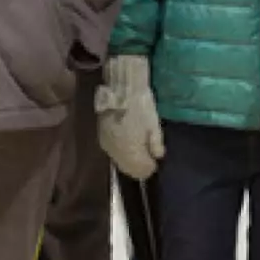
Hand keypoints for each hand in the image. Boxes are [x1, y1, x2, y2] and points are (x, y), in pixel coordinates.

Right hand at [95, 55, 165, 181]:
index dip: (151, 166)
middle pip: (130, 170)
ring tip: (138, 151)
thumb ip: (157, 144)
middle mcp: (118, 154)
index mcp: (133, 153)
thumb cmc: (141, 106)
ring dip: (130, 161)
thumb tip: (158, 156)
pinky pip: (113, 153)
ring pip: (121, 163)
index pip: (143, 170)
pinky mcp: (101, 138)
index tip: (155, 160)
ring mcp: (108, 147)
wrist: (119, 89)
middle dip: (140, 166)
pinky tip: (127, 145)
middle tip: (148, 157)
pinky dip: (121, 153)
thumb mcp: (154, 124)